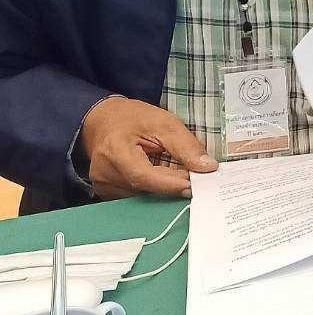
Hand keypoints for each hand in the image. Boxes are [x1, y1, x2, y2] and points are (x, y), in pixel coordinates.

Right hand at [79, 97, 215, 199]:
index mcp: (115, 150)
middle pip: (145, 188)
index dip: (171, 183)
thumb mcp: (165, 122)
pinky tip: (161, 177)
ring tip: (175, 170)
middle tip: (196, 177)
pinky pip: (136, 196)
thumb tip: (207, 167)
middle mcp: (103, 172)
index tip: (195, 184)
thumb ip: (186, 145)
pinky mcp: (106, 192)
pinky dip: (153, 188)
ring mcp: (102, 185)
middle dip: (173, 184)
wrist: (104, 121)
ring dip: (163, 187)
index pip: (143, 176)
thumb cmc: (133, 118)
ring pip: (142, 195)